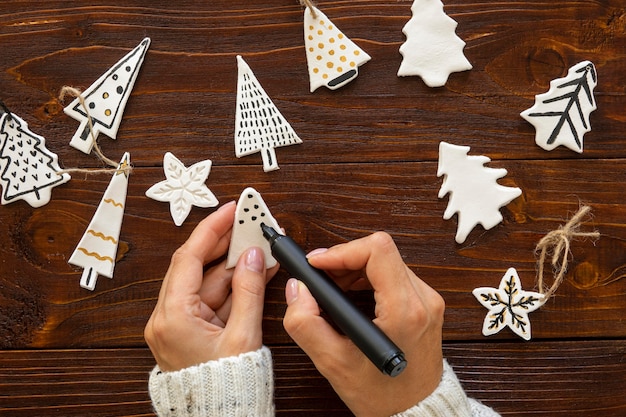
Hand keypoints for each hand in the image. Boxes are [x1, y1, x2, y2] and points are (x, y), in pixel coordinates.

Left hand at [144, 201, 278, 371]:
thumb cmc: (225, 387)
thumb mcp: (243, 336)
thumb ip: (249, 291)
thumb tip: (254, 257)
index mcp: (171, 317)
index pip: (188, 258)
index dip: (211, 230)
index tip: (229, 211)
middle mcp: (167, 317)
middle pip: (194, 265)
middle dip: (222, 243)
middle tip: (245, 223)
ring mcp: (177, 323)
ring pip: (204, 280)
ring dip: (231, 263)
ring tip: (256, 245)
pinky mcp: (188, 329)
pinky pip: (209, 297)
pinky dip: (230, 283)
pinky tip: (250, 270)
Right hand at [283, 232, 444, 416]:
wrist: (414, 413)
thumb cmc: (382, 396)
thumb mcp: (334, 364)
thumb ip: (306, 324)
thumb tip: (297, 290)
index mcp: (405, 310)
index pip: (377, 250)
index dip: (342, 251)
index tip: (318, 264)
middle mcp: (423, 300)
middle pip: (380, 251)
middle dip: (344, 259)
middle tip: (321, 279)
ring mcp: (428, 301)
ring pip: (387, 260)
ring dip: (355, 268)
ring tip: (333, 289)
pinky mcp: (426, 305)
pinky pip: (395, 274)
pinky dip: (368, 278)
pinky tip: (351, 296)